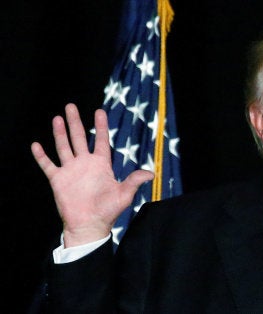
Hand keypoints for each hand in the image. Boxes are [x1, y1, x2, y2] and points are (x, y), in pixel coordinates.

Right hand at [31, 103, 153, 246]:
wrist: (89, 226)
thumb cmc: (108, 211)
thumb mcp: (124, 195)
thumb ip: (135, 181)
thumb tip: (151, 173)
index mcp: (101, 165)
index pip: (101, 141)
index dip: (100, 126)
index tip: (99, 111)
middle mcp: (85, 164)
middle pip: (79, 138)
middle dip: (75, 122)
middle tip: (71, 106)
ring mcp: (71, 171)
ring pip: (63, 147)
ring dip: (60, 133)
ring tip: (57, 118)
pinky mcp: (58, 180)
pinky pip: (48, 165)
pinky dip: (41, 156)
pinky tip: (36, 144)